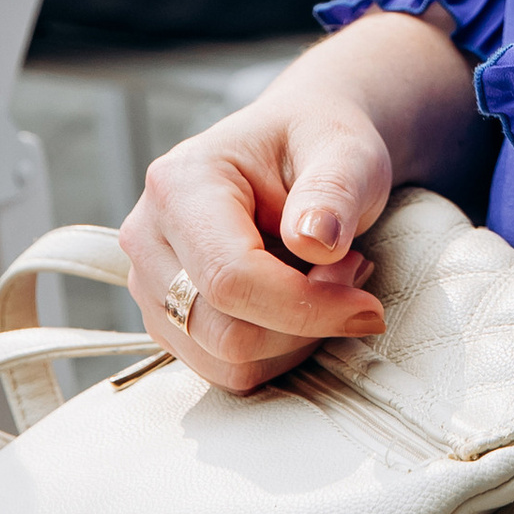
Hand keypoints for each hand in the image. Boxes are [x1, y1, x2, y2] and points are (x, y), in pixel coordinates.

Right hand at [117, 17, 476, 397]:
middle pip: (224, 332)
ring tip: (325, 278)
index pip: (230, 278)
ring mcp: (150, 283)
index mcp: (180, 184)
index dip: (305, 307)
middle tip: (350, 274)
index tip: (365, 306)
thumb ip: (334, 189)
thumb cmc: (317, 143)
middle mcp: (148, 236)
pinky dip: (276, 350)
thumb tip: (317, 241)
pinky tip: (297, 300)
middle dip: (304, 322)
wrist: (300, 146)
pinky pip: (226, 370)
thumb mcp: (345, 150)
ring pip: (226, 362)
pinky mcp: (168, 318)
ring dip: (293, 339)